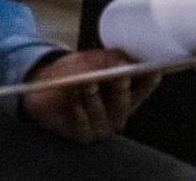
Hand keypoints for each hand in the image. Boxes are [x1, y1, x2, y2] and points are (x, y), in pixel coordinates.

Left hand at [22, 49, 156, 142]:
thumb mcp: (90, 59)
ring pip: (103, 115)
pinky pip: (84, 128)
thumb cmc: (72, 72)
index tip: (154, 71)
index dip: (148, 82)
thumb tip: (125, 61)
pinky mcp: (83, 136)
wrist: (42, 87)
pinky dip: (80, 116)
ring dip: (95, 99)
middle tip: (119, 75)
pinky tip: (75, 105)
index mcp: (125, 95)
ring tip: (88, 84)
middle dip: (121, 89)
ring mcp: (101, 127)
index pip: (142, 89)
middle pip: (123, 103)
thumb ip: (108, 59)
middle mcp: (117, 114)